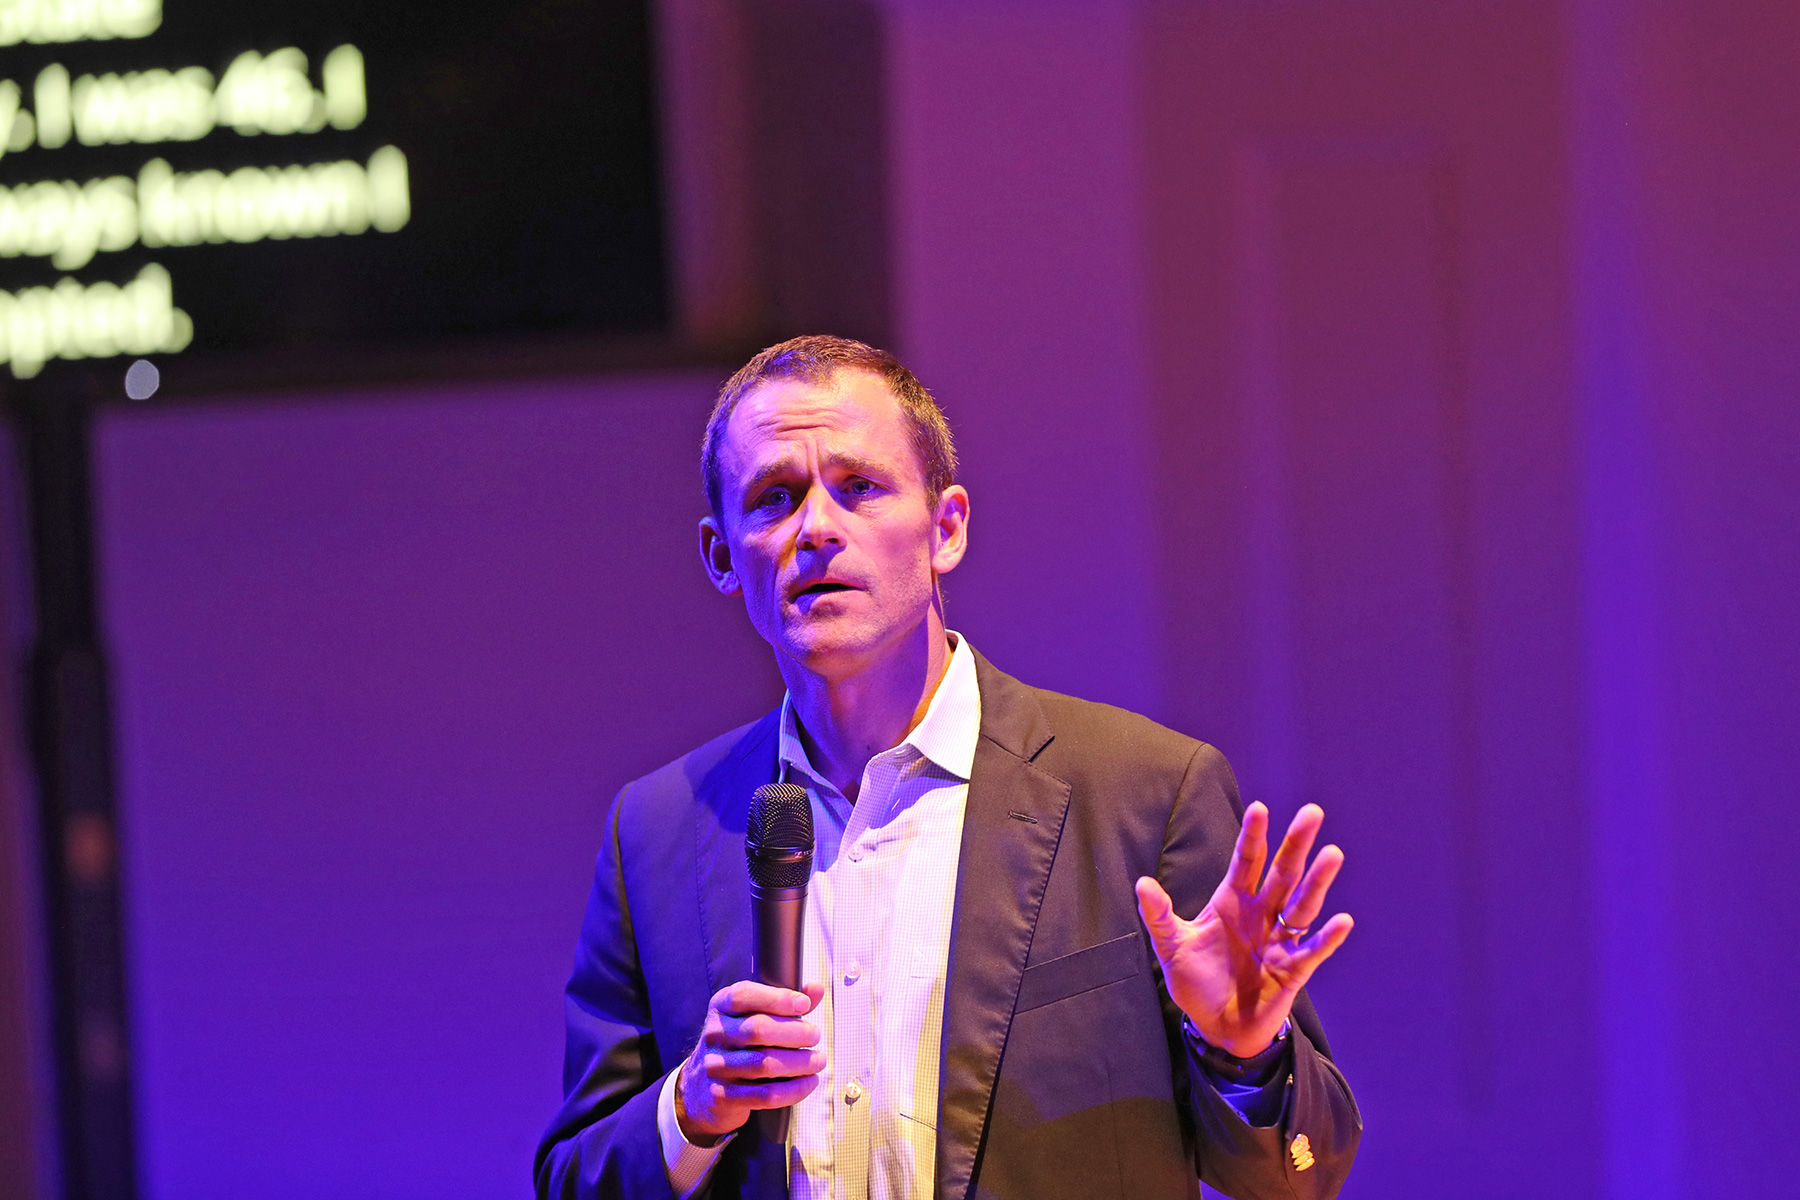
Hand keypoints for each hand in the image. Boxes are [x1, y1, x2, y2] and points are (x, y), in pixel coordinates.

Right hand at [676, 980, 826, 1142]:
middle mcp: (715, 1035)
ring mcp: (716, 1067)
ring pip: (764, 1064)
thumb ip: (784, 1004)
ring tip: (818, 1060)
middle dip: (795, 1032)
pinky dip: (794, 1089)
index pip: (743, 995)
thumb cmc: (737, 1046)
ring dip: (800, 1062)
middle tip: (815, 1035)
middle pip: (757, 1029)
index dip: (777, 998)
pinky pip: (765, 1095)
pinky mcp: (724, 1097)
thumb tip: (816, 989)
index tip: (804, 1004)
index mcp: (720, 1007)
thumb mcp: (751, 1017)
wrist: (700, 1089)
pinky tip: (809, 1082)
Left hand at [1135, 802, 1352, 1057]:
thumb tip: (1142, 883)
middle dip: (1296, 843)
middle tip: (1312, 812)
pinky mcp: (1292, 971)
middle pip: (1281, 873)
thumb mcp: (1171, 946)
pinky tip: (1341, 920)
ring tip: (1332, 853)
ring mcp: (1279, 941)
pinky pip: (1312, 951)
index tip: (1260, 808)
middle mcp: (1261, 914)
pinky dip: (1327, 937)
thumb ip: (1159, 915)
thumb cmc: (1196, 981)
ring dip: (1317, 881)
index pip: (1246, 861)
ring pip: (1301, 905)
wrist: (1216, 1027)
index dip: (1253, 836)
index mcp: (1232, 902)